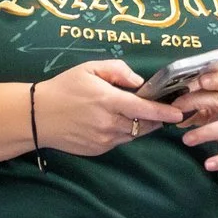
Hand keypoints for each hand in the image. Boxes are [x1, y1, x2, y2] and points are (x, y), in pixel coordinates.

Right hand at [32, 60, 186, 156]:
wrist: (38, 116)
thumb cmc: (64, 88)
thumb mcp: (89, 69)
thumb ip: (118, 71)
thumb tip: (139, 83)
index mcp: (108, 101)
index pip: (145, 109)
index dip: (164, 112)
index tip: (178, 113)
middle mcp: (109, 123)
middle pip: (144, 124)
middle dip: (155, 118)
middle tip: (162, 110)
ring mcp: (104, 139)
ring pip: (133, 134)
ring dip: (140, 125)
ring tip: (136, 114)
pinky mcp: (98, 149)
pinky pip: (119, 141)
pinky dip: (123, 132)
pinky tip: (114, 122)